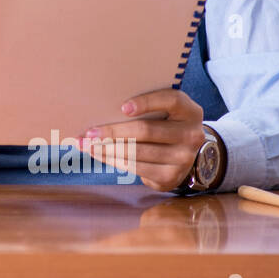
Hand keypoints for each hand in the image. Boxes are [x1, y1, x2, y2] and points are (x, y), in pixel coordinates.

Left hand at [77, 89, 206, 191]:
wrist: (184, 154)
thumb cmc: (165, 124)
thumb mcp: (165, 111)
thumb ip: (146, 106)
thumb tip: (101, 107)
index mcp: (189, 111)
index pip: (171, 100)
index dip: (147, 103)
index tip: (123, 107)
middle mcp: (191, 135)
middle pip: (147, 130)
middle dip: (113, 131)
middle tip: (89, 132)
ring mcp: (183, 158)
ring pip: (137, 152)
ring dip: (107, 149)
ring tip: (87, 144)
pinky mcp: (171, 177)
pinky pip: (136, 168)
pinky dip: (113, 160)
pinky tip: (100, 154)